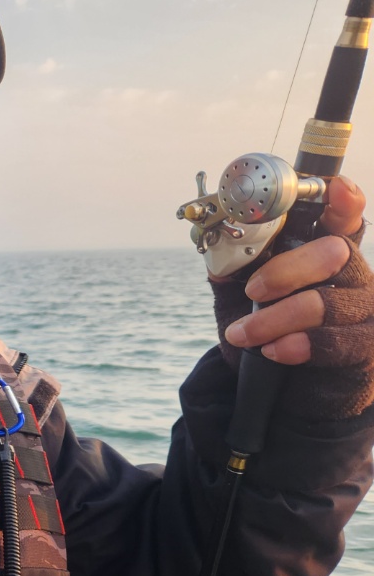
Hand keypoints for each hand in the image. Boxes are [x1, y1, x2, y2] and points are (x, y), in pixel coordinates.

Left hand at [222, 176, 369, 363]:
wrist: (286, 387)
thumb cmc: (269, 327)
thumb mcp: (241, 294)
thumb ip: (233, 267)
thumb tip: (216, 246)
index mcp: (324, 251)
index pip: (342, 219)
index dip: (343, 202)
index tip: (335, 188)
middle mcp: (354, 273)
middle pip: (333, 253)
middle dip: (284, 271)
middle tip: (252, 292)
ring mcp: (364, 308)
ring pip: (325, 302)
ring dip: (273, 320)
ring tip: (242, 334)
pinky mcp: (364, 345)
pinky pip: (335, 341)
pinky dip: (295, 346)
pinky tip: (272, 351)